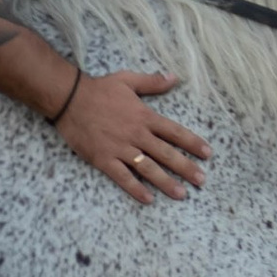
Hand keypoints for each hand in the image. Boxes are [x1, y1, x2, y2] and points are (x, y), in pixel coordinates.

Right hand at [55, 68, 210, 205]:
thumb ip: (152, 82)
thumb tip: (174, 77)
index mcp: (144, 116)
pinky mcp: (104, 159)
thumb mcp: (128, 80)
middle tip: (201, 180)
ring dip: (166, 182)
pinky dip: (136, 189)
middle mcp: (136, 134)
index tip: (207, 153)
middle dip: (186, 167)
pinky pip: (123, 177)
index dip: (192, 143)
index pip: (174, 132)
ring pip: (148, 169)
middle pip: (166, 154)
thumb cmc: (99, 89)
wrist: (69, 99)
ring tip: (181, 194)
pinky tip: (148, 199)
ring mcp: (120, 148)